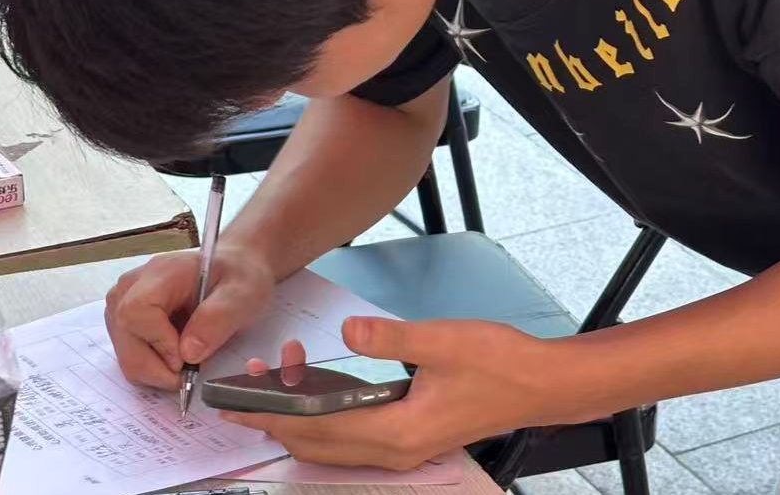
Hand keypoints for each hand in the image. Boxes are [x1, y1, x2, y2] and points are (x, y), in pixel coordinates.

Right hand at [104, 243, 274, 388]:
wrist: (234, 269)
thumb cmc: (238, 276)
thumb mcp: (242, 294)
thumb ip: (217, 319)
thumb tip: (188, 354)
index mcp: (160, 273)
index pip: (137, 311)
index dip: (159, 342)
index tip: (187, 360)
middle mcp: (132, 286)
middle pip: (126, 336)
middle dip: (156, 367)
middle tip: (190, 376)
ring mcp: (123, 304)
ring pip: (124, 352)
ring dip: (155, 370)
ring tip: (188, 364)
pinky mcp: (125, 322)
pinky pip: (129, 355)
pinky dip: (152, 367)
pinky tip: (176, 359)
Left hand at [222, 317, 554, 469]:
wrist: (541, 385)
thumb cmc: (499, 364)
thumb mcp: (442, 340)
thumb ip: (389, 337)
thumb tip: (348, 330)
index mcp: (399, 432)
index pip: (318, 430)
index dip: (274, 418)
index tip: (238, 405)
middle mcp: (397, 449)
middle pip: (318, 444)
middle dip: (278, 418)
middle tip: (246, 389)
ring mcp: (405, 447)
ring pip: (335, 443)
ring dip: (303, 414)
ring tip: (281, 376)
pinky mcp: (412, 437)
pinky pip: (355, 435)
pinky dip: (329, 414)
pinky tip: (320, 386)